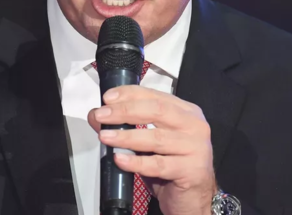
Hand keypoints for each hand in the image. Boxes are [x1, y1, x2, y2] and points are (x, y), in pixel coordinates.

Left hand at [88, 85, 215, 214]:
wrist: (193, 197)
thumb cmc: (172, 165)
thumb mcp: (148, 142)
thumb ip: (126, 126)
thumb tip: (96, 115)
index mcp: (186, 112)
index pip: (155, 96)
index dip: (130, 94)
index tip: (107, 98)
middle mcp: (194, 126)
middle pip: (156, 111)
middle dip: (125, 111)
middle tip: (102, 115)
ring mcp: (196, 148)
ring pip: (156, 138)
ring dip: (126, 137)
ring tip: (105, 137)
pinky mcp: (192, 170)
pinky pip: (158, 164)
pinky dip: (136, 162)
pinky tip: (120, 160)